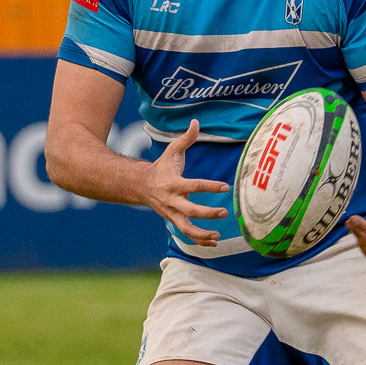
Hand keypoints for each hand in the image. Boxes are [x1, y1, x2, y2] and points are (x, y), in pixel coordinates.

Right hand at [145, 120, 229, 245]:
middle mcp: (172, 201)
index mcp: (173, 183)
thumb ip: (186, 139)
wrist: (140, 186)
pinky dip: (199, 240)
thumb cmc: (162, 167)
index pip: (194, 186)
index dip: (210, 186)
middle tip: (224, 212)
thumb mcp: (172, 151)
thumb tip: (196, 122)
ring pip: (186, 229)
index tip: (225, 186)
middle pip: (190, 212)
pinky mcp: (174, 221)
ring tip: (217, 235)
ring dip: (201, 234)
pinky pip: (186, 234)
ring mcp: (172, 213)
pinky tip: (214, 242)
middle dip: (207, 214)